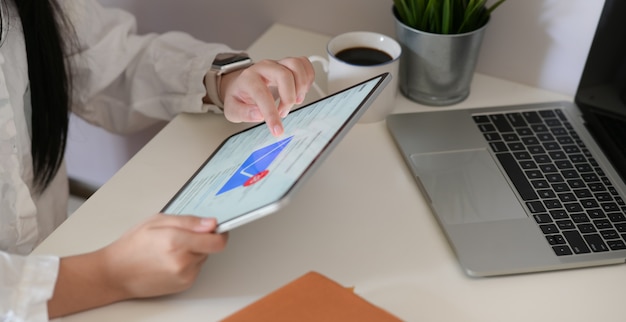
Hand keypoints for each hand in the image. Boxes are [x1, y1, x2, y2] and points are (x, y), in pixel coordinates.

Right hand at [48, 214, 227, 317]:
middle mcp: (183, 261)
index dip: (220, 232)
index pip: (217, 240)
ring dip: (194, 252)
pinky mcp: (184, 285)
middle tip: (180, 236)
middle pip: (210, 247)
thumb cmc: (132, 245)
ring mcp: (184, 276)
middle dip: (201, 240)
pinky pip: (196, 269)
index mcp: (176, 241)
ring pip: (203, 258)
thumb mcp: (158, 221)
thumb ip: (189, 221)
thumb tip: (211, 223)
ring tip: (170, 249)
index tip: (217, 228)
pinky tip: (169, 260)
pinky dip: (188, 263)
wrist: (115, 273)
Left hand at [219, 56, 314, 136]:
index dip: (272, 114)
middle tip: (283, 112)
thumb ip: (244, 113)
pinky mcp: (287, 65)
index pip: (263, 94)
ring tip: (295, 101)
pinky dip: (308, 78)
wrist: (241, 85)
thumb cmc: (239, 96)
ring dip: (301, 86)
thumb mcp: (233, 109)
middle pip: (284, 75)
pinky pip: (304, 64)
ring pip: (296, 65)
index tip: (277, 130)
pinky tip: (301, 91)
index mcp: (248, 78)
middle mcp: (264, 68)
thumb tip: (259, 115)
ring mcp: (278, 64)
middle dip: (288, 98)